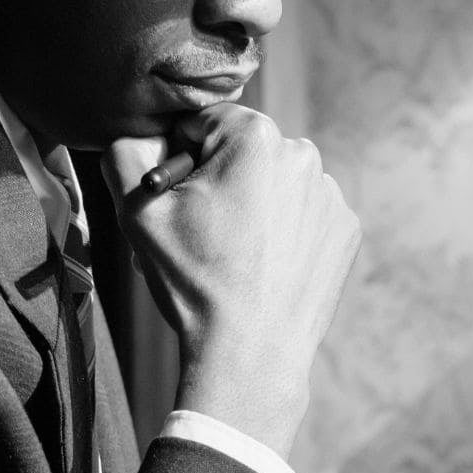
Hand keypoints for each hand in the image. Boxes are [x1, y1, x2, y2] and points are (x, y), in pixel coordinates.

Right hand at [101, 104, 360, 457]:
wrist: (251, 350)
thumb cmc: (195, 279)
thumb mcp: (138, 211)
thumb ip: (126, 152)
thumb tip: (141, 134)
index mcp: (255, 136)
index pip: (205, 123)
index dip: (182, 159)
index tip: (181, 199)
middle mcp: (303, 154)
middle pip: (246, 152)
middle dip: (224, 180)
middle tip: (208, 231)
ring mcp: (331, 193)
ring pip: (279, 184)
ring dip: (259, 204)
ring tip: (240, 252)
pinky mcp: (346, 228)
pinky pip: (308, 215)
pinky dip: (289, 231)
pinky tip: (270, 264)